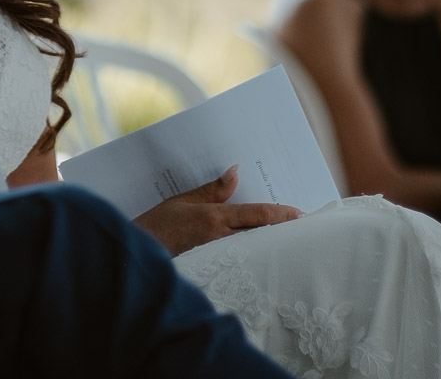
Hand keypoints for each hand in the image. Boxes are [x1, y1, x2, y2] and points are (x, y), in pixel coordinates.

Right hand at [132, 166, 300, 256]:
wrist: (138, 255)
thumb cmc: (157, 225)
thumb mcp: (183, 200)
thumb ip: (212, 189)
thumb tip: (234, 172)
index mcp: (214, 218)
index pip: (257, 214)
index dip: (282, 214)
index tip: (301, 213)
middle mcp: (220, 239)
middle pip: (261, 234)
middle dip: (283, 229)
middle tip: (302, 226)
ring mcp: (217, 256)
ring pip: (254, 248)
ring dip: (270, 242)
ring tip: (286, 238)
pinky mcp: (213, 268)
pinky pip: (240, 259)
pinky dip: (253, 253)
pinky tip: (260, 252)